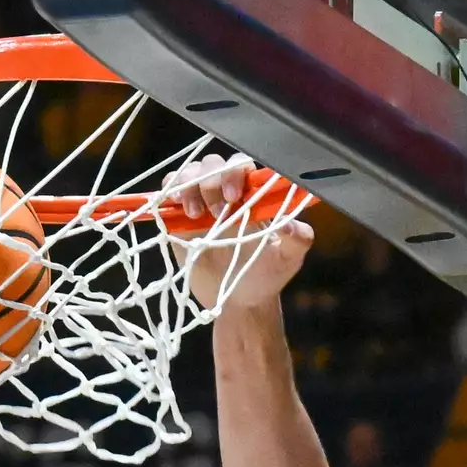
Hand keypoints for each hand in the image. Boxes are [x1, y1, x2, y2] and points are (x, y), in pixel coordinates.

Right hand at [165, 154, 313, 311]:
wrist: (239, 302)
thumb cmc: (267, 274)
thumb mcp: (289, 258)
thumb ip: (297, 238)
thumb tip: (290, 223)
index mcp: (252, 194)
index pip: (241, 165)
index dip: (234, 172)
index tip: (235, 196)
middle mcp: (225, 192)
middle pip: (211, 164)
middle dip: (211, 180)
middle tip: (217, 212)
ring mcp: (200, 203)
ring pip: (188, 174)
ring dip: (188, 186)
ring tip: (196, 215)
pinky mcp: (179, 220)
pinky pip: (169, 193)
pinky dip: (168, 193)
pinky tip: (175, 207)